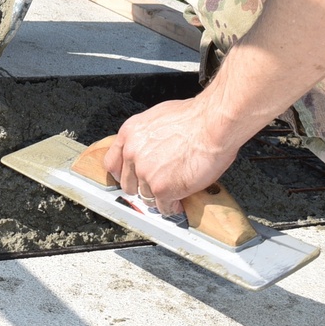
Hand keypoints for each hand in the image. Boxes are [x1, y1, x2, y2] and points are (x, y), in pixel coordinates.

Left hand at [103, 98, 238, 214]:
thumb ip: (147, 136)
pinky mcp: (162, 189)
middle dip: (143, 186)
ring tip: (175, 188)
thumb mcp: (159, 118)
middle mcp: (133, 154)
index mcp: (130, 134)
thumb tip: (150, 146)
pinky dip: (173, 206)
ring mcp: (145, 173)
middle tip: (159, 184)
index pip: (112, 163)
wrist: (212, 125)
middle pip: (128, 184)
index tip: (131, 178)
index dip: (123, 174)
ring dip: (160, 196)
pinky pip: (163, 207)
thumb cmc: (195, 118)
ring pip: (146, 197)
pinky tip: (181, 199)